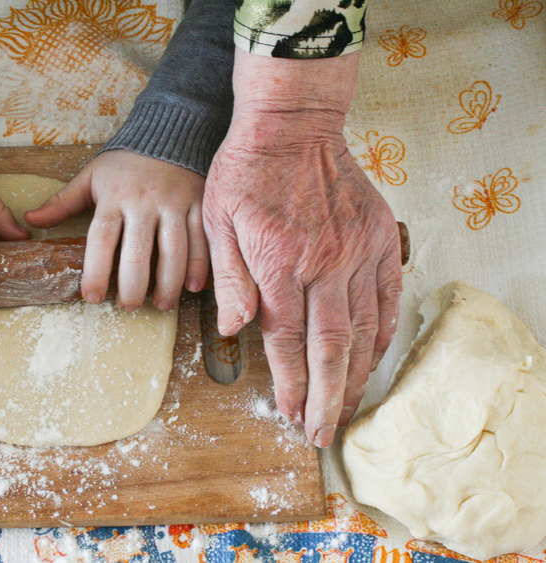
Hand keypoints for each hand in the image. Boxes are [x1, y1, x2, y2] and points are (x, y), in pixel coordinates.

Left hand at [25, 150, 208, 310]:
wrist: (169, 129)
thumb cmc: (125, 161)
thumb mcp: (91, 176)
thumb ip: (62, 202)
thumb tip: (30, 219)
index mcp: (113, 197)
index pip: (101, 240)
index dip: (96, 272)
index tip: (91, 297)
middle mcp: (144, 202)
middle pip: (137, 253)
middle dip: (132, 287)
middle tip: (127, 307)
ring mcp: (174, 203)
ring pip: (173, 251)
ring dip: (168, 283)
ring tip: (160, 304)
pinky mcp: (199, 203)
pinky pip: (201, 238)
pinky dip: (200, 265)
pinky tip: (192, 287)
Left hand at [205, 50, 402, 447]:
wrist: (293, 122)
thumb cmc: (245, 171)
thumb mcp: (217, 221)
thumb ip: (230, 279)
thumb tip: (234, 330)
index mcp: (279, 264)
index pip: (287, 342)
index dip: (289, 385)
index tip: (289, 414)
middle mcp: (324, 264)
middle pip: (330, 348)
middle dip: (326, 398)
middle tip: (322, 432)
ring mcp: (357, 251)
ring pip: (363, 330)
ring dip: (355, 374)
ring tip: (347, 407)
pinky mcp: (380, 237)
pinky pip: (387, 296)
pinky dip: (382, 332)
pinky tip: (373, 357)